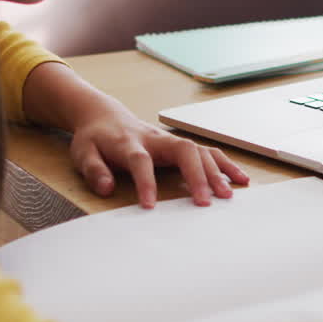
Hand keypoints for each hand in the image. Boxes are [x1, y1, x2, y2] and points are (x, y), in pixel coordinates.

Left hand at [68, 96, 248, 207]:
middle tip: (206, 202)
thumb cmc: (95, 139)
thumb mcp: (83, 153)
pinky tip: (240, 179)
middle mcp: (155, 139)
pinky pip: (207, 152)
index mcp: (129, 143)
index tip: (149, 206)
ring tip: (229, 195)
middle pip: (182, 150)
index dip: (146, 182)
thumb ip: (94, 170)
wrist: (104, 115)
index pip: (140, 161)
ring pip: (199, 150)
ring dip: (216, 171)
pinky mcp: (180, 145)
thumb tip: (106, 189)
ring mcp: (170, 140)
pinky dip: (225, 165)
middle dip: (197, 175)